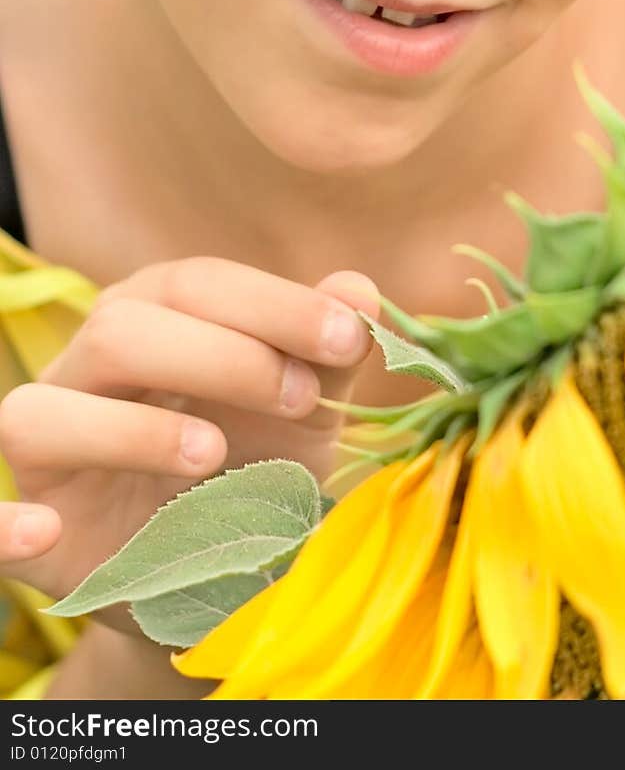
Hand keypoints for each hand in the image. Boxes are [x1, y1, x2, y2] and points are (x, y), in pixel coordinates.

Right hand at [0, 258, 380, 617]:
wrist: (221, 573)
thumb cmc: (258, 463)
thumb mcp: (304, 412)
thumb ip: (329, 350)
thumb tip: (360, 290)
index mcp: (154, 315)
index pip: (196, 282)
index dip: (271, 303)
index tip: (345, 338)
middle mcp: (89, 366)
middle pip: (123, 327)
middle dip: (222, 354)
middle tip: (302, 399)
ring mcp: (50, 446)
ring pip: (46, 408)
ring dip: (132, 429)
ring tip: (212, 453)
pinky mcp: (33, 524)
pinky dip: (6, 524)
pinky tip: (46, 530)